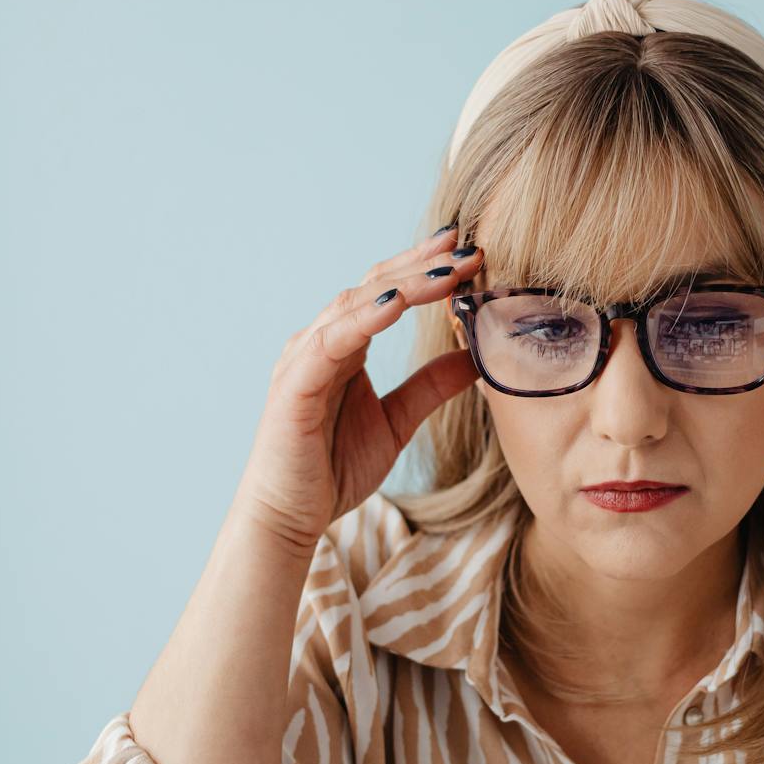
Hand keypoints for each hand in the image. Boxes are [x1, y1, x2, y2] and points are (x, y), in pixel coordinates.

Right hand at [234, 224, 482, 555]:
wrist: (289, 516)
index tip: (467, 250)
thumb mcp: (397, 421)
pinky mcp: (294, 383)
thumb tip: (475, 356)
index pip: (387, 291)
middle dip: (421, 265)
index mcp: (345, 346)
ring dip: (403, 284)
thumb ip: (430, 387)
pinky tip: (396, 303)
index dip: (424, 267)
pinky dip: (363, 318)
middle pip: (374, 285)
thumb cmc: (332, 469)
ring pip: (355, 304)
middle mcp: (322, 342)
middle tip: (467, 247)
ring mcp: (304, 357)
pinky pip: (331, 340)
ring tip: (447, 270)